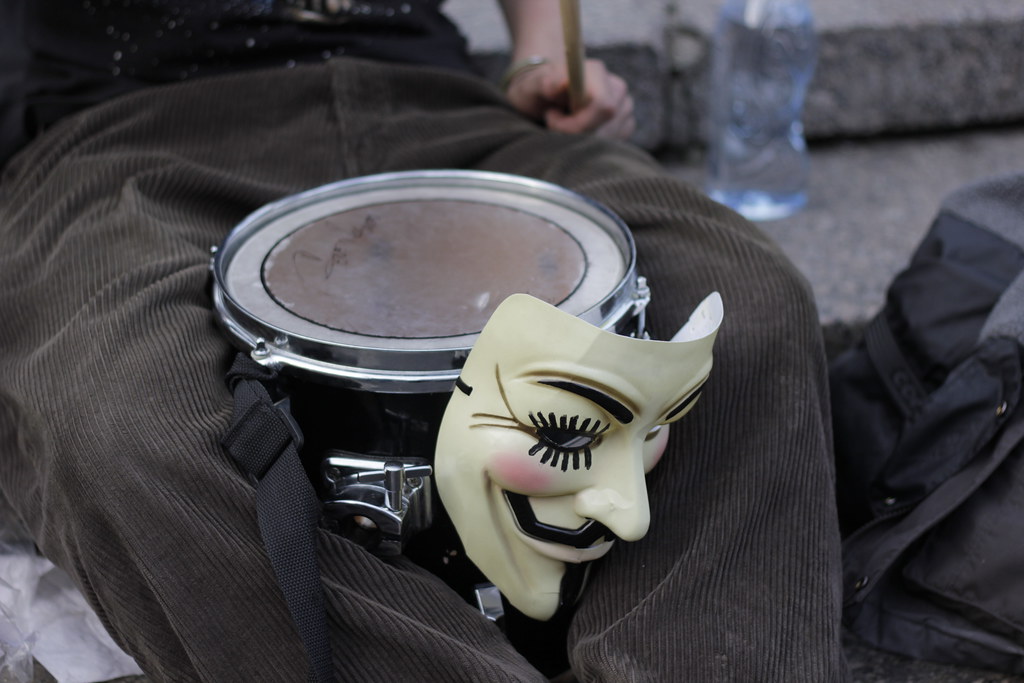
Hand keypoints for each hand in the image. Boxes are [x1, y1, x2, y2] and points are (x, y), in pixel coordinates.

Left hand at [504, 58, 635, 139]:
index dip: (580, 123)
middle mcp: (616, 87)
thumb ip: (547, 83)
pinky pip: (614, 141)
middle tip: (552, 123)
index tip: (553, 120)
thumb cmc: (537, 87)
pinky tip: (577, 131)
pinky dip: (593, 143)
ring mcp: (624, 105)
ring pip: (610, 137)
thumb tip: (563, 82)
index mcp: (597, 73)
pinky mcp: (625, 122)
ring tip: (563, 123)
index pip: (604, 107)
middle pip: (607, 126)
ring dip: (582, 139)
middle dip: (576, 133)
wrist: (546, 91)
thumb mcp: (533, 85)